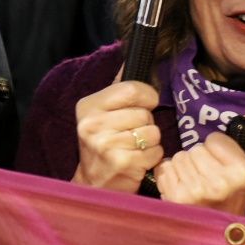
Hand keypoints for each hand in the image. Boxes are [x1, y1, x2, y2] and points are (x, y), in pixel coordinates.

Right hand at [71, 78, 162, 192]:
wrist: (93, 185)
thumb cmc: (103, 144)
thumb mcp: (102, 113)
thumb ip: (118, 88)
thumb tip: (130, 58)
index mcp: (88, 106)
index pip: (132, 89)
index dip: (147, 97)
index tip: (146, 104)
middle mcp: (93, 124)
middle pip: (144, 113)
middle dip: (147, 123)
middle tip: (132, 134)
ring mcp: (106, 145)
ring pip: (153, 132)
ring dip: (150, 142)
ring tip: (134, 148)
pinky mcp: (122, 163)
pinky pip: (155, 152)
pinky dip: (152, 158)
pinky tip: (137, 162)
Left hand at [153, 107, 244, 214]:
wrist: (218, 234)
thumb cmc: (237, 198)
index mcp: (242, 173)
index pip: (215, 139)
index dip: (216, 150)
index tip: (220, 165)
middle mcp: (220, 183)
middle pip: (195, 148)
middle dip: (199, 159)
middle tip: (206, 177)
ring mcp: (196, 191)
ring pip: (179, 157)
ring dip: (184, 167)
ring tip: (194, 183)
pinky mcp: (176, 198)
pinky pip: (165, 168)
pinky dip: (169, 176)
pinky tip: (180, 188)